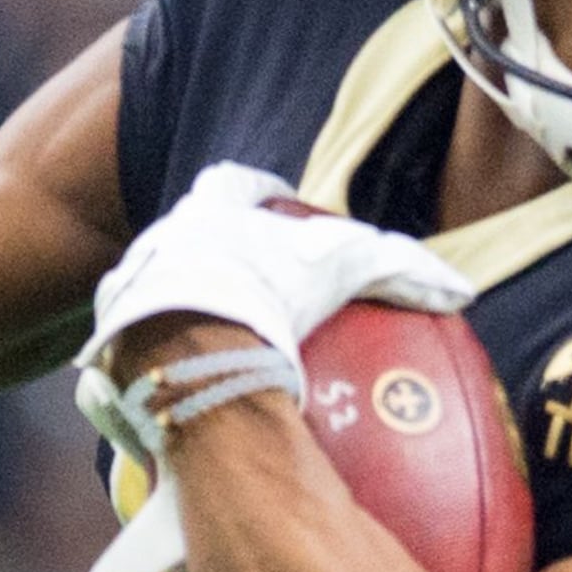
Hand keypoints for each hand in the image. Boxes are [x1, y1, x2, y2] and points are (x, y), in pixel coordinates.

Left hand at [73, 163, 470, 571]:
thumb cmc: (269, 293)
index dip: (255, 191)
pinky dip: (163, 364)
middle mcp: (160, 241)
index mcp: (209, 210)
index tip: (275, 204)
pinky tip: (189, 389)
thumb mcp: (347, 268)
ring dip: (181, 306)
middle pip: (187, 235)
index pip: (231, 183)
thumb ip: (403, 270)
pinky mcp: (111, 348)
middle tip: (248, 278)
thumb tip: (461, 290)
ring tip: (213, 338)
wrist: (188, 352)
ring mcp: (129, 295)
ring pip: (156, 290)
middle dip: (213, 251)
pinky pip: (140, 352)